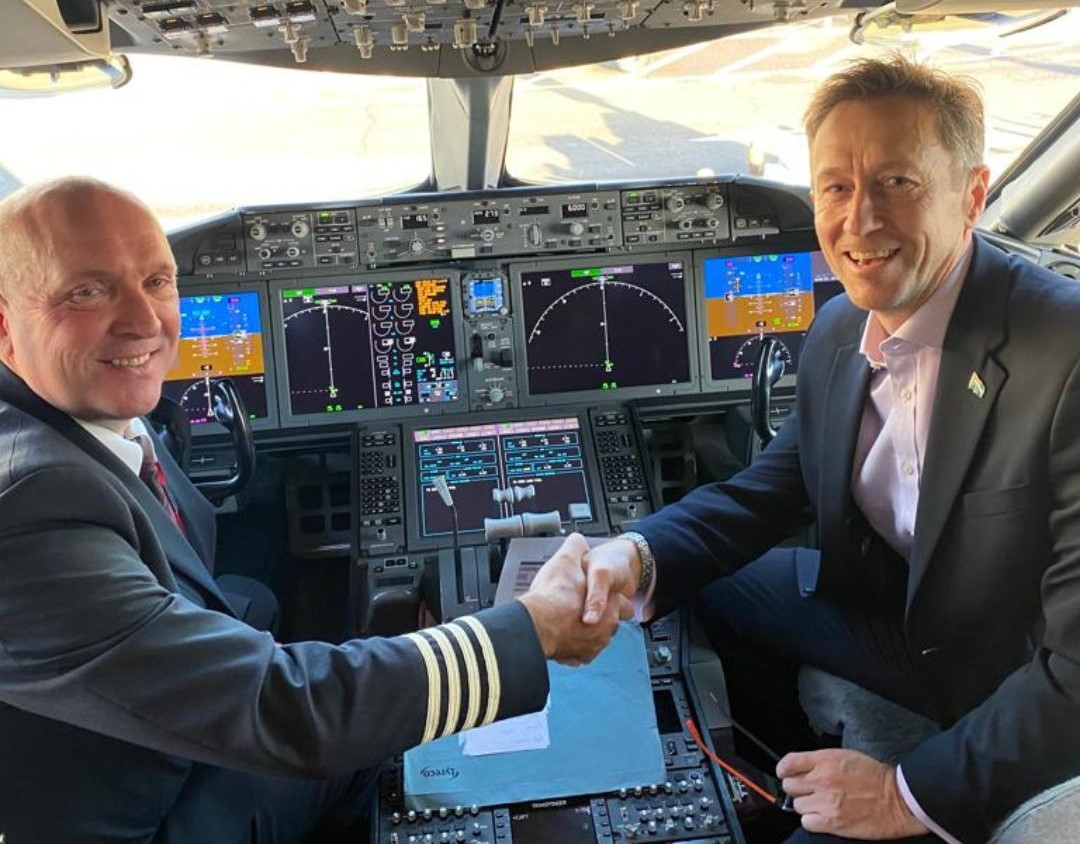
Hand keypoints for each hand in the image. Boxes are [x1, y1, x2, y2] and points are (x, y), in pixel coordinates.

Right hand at [518, 533, 632, 664]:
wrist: (536, 624)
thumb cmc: (554, 596)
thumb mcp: (567, 558)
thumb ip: (576, 547)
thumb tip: (578, 540)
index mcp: (610, 604)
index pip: (625, 604)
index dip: (613, 597)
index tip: (605, 594)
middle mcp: (605, 629)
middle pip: (610, 623)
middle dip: (599, 616)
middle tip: (581, 605)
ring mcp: (591, 646)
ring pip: (595, 639)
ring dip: (586, 631)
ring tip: (569, 619)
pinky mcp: (575, 657)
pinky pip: (578, 652)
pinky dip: (572, 644)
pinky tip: (561, 633)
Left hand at [777, 749, 928, 838]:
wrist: (898, 800)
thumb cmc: (877, 778)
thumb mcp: (846, 756)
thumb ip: (821, 761)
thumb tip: (803, 768)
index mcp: (825, 760)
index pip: (788, 763)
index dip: (784, 769)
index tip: (785, 774)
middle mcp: (822, 780)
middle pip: (789, 786)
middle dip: (798, 789)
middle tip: (809, 791)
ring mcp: (826, 802)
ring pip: (797, 806)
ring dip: (807, 806)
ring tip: (822, 804)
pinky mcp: (832, 822)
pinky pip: (806, 822)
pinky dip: (813, 821)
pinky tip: (824, 816)